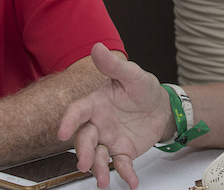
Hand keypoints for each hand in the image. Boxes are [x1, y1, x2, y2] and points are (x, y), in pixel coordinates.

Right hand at [57, 43, 172, 188]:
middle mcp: (97, 124)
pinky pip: (120, 165)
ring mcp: (109, 139)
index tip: (62, 132)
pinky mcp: (123, 152)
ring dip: (97, 169)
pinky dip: (125, 174)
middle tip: (84, 164)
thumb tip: (97, 47)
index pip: (77, 112)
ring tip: (101, 180)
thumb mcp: (132, 75)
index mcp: (95, 103)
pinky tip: (132, 182)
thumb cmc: (142, 88)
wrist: (161, 106)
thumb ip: (113, 66)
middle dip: (82, 152)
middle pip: (84, 139)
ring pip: (97, 156)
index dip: (67, 122)